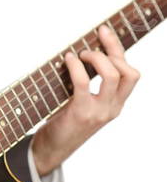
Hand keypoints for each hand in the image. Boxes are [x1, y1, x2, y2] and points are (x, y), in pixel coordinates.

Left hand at [32, 25, 139, 175]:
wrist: (52, 149)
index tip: (104, 32)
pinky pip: (83, 82)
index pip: (129, 73)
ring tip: (80, 55)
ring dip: (97, 58)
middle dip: (111, 50)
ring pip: (112, 75)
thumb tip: (82, 56)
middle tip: (91, 43)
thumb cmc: (64, 124)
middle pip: (128, 71)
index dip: (118, 49)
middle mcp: (113, 108)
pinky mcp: (82, 113)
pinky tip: (68, 60)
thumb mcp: (84, 105)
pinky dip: (76, 67)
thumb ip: (91, 88)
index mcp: (116, 105)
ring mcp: (99, 112)